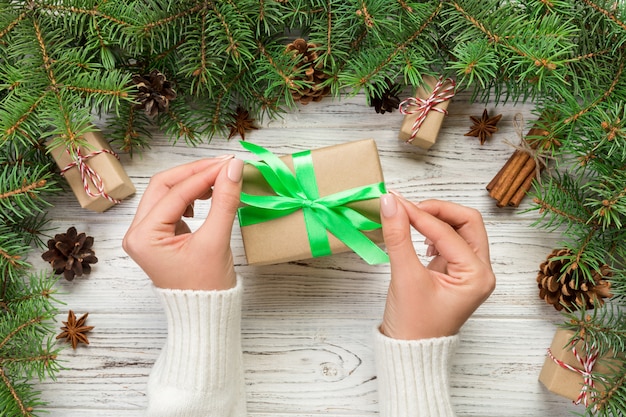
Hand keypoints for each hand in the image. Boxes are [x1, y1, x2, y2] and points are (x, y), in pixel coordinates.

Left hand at [123, 156, 243, 290]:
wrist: (205, 314)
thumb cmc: (207, 287)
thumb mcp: (216, 241)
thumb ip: (225, 201)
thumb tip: (234, 168)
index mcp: (143, 236)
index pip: (175, 192)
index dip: (204, 174)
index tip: (230, 163)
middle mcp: (137, 232)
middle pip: (164, 185)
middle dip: (195, 172)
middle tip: (225, 164)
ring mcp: (146, 233)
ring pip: (167, 192)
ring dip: (193, 181)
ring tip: (220, 178)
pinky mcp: (158, 234)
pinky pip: (172, 204)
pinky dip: (191, 194)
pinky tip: (209, 194)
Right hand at [379, 194, 495, 339]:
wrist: (409, 352)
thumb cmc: (413, 325)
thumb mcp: (404, 276)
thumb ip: (398, 236)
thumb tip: (390, 203)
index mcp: (477, 275)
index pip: (448, 231)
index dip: (419, 214)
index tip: (394, 203)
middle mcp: (480, 271)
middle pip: (467, 222)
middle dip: (438, 210)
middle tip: (408, 207)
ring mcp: (469, 271)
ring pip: (460, 229)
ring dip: (436, 219)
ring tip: (409, 219)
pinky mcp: (454, 272)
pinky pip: (449, 241)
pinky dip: (433, 231)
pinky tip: (416, 236)